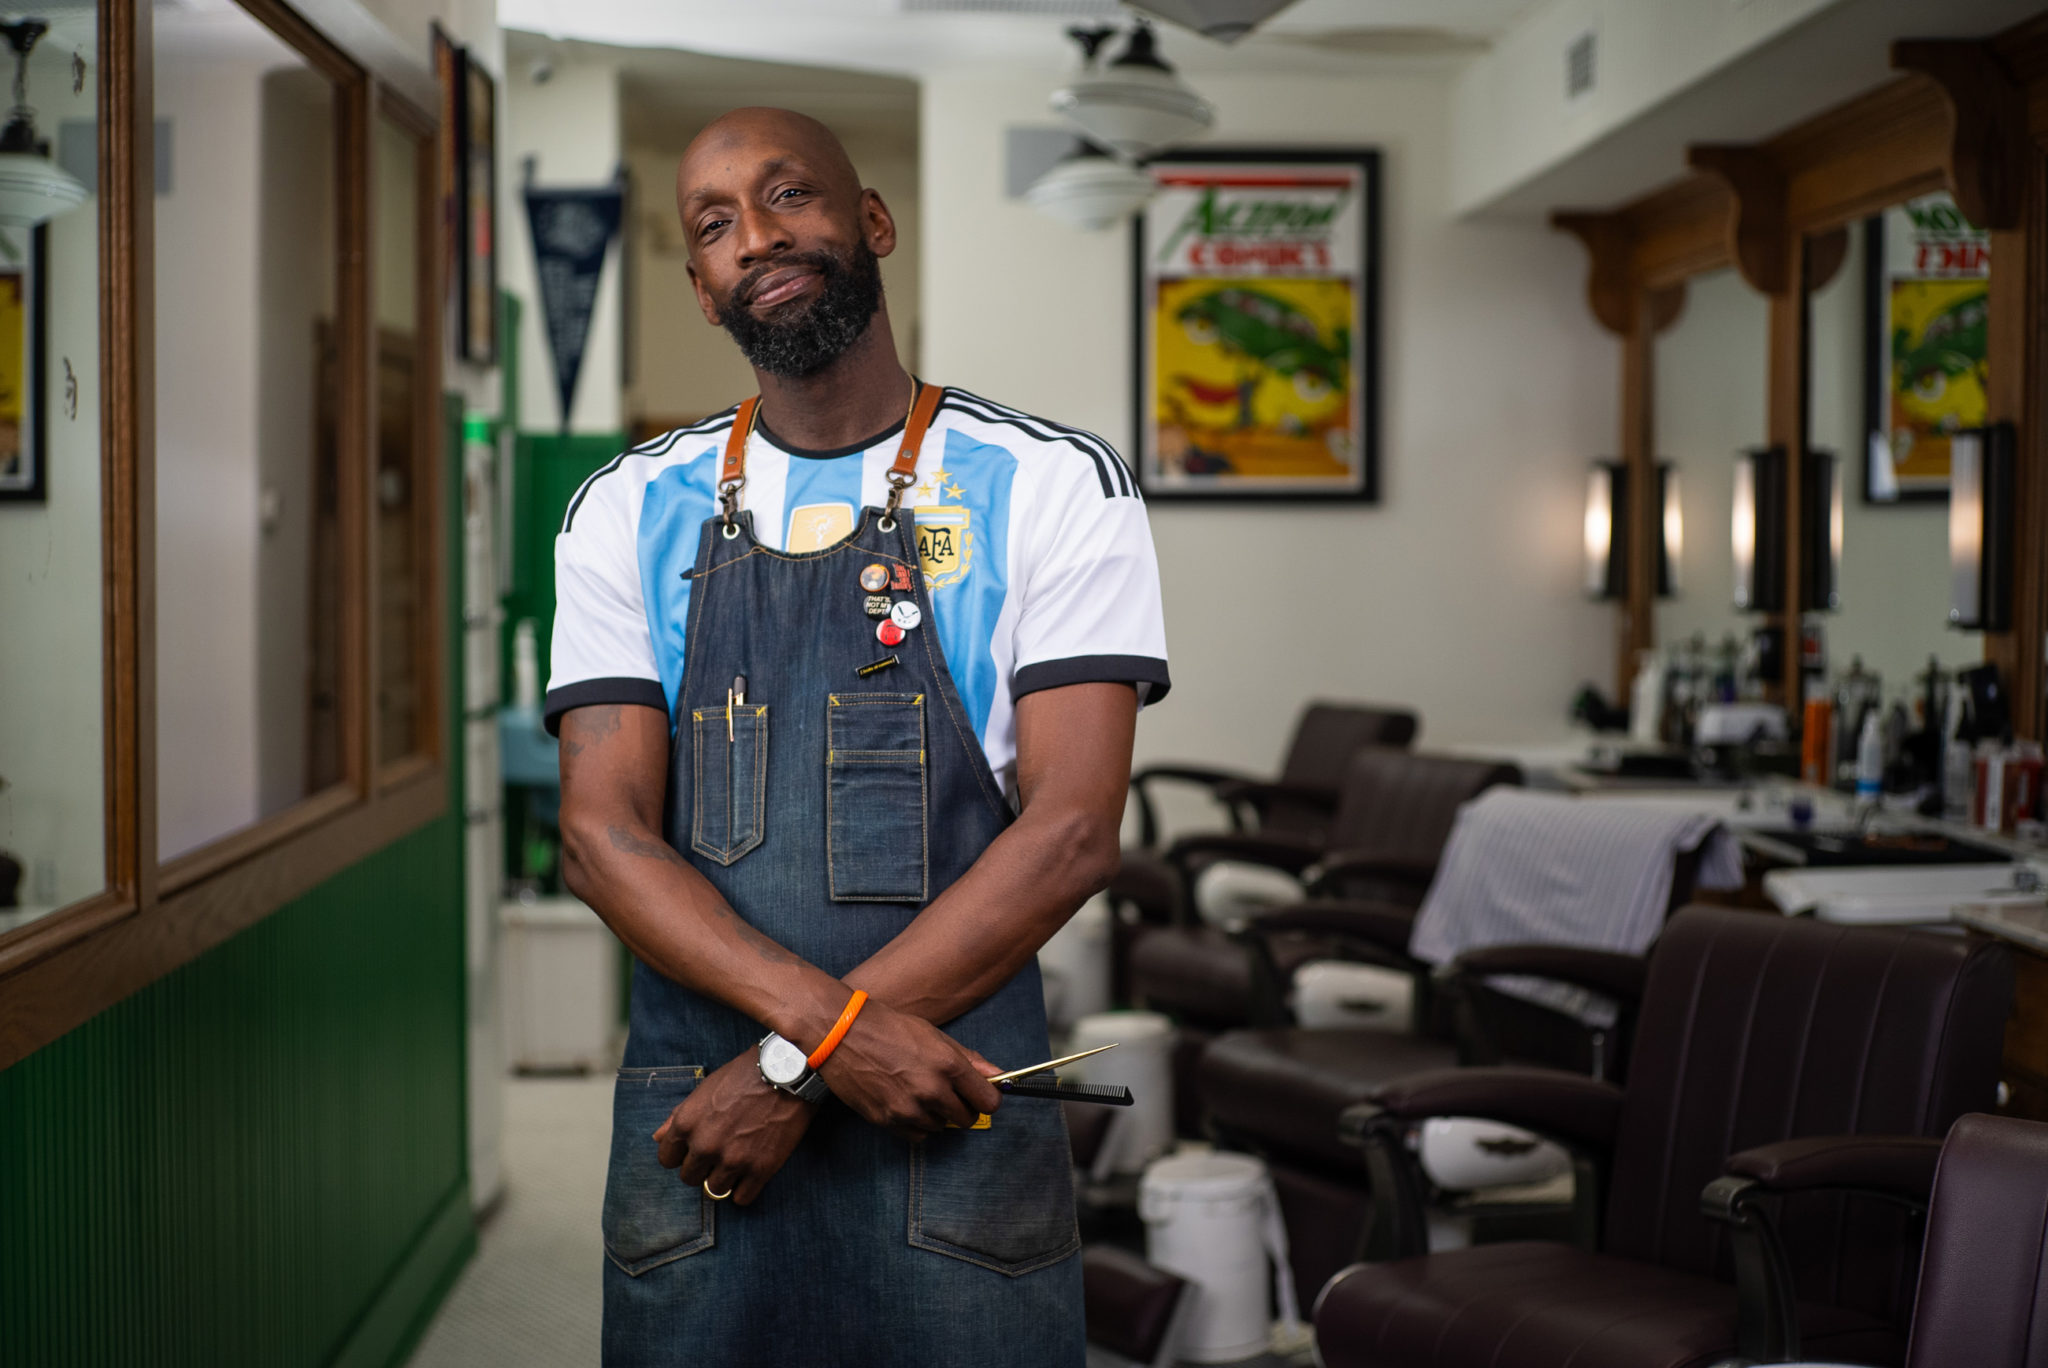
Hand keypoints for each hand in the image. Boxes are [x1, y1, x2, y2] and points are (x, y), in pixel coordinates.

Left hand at [654, 1053, 813, 1204]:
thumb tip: (658, 1138)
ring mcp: (733, 1160)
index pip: (667, 1160)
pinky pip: (742, 1198)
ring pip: (714, 1190)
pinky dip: (745, 1189)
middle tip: (719, 1154)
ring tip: (737, 1161)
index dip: (680, 1156)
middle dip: (701, 1168)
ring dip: (723, 1179)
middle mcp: (705, 1146)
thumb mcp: (704, 1090)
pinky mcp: (760, 1169)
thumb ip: (678, 1117)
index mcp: (686, 1124)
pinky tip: (751, 1172)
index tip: (694, 1151)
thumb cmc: (742, 1076)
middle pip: (689, 1178)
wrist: (786, 1072)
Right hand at [816, 997, 1003, 1139]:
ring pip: (941, 1127)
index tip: (980, 1095)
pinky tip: (906, 1103)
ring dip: (936, 1114)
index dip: (987, 1098)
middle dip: (962, 1107)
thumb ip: (969, 1059)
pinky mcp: (887, 1120)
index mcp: (948, 1065)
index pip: (989, 1102)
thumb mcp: (935, 1036)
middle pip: (966, 1119)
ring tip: (918, 1091)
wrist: (842, 1033)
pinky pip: (917, 1135)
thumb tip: (998, 1075)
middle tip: (948, 1092)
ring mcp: (908, 1108)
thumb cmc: (889, 1028)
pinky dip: (916, 1124)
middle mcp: (931, 1090)